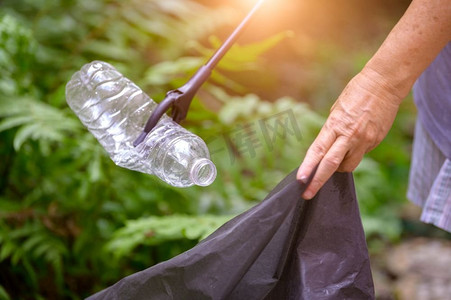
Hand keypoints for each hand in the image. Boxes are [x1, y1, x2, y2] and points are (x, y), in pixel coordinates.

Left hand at [297, 67, 402, 198]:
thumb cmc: (356, 92)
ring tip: (337, 157)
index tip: (300, 180)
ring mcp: (364, 141)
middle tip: (307, 194)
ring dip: (339, 168)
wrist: (384, 83)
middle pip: (331, 165)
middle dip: (318, 181)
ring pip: (348, 165)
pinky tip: (356, 139)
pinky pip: (361, 154)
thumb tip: (329, 147)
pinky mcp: (375, 141)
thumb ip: (332, 130)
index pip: (318, 151)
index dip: (308, 167)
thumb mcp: (337, 109)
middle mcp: (350, 136)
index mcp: (335, 125)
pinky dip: (354, 153)